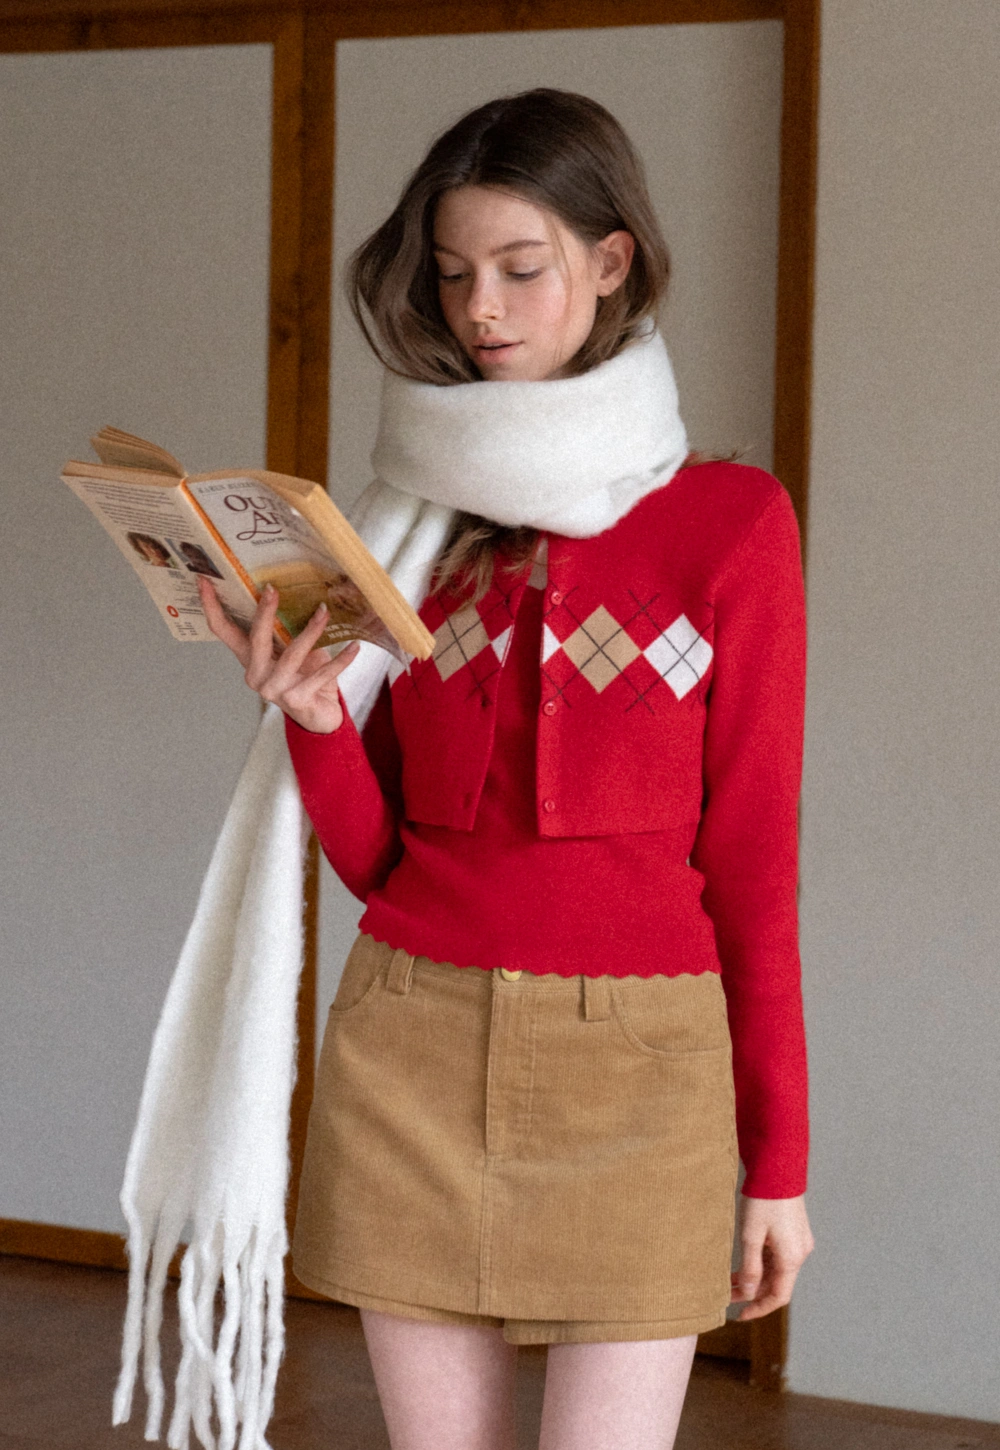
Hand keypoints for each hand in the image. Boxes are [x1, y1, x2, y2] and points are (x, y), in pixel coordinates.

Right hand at [197, 575, 359, 733]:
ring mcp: (275, 690)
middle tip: (273, 589)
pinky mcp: (298, 700)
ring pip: (293, 654)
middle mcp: (257, 675)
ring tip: (325, 611)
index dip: (212, 606)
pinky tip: (354, 646)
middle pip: (256, 638)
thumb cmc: (304, 678)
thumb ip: (285, 631)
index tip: (204, 579)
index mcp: (250, 659)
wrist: (318, 716)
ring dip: (311, 630)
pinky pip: (322, 674)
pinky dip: (341, 659)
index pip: (223, 631)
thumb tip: (298, 592)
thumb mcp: (291, 651)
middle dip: (265, 612)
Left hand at [731, 1194, 813, 1320]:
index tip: (740, 1315)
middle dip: (753, 1292)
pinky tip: (745, 1261)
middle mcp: (800, 1253)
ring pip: (777, 1269)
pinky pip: (779, 1256)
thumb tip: (748, 1293)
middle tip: (727, 1295)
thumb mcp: (751, 1235)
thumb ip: (750, 1267)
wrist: (778, 1168)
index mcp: (792, 1258)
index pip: (778, 1296)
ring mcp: (799, 1242)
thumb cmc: (763, 1200)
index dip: (759, 1308)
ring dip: (756, 1277)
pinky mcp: (794, 1231)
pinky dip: (762, 1263)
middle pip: (777, 1284)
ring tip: (730, 1279)